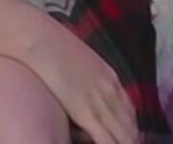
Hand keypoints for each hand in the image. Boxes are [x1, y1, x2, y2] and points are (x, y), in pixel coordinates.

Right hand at [18, 15, 139, 143]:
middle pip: (129, 124)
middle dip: (132, 139)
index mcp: (109, 76)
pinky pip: (105, 138)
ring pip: (123, 134)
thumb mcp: (77, 57)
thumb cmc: (51, 43)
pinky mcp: (85, 112)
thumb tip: (79, 80)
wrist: (39, 39)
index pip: (129, 109)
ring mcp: (99, 102)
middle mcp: (110, 90)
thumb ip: (84, 72)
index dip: (132, 126)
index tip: (132, 137)